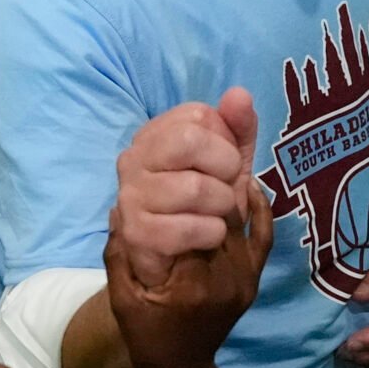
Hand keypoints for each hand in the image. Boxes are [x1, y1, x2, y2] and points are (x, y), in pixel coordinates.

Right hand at [106, 166, 270, 367]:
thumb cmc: (146, 336)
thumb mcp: (121, 300)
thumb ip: (120, 256)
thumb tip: (119, 207)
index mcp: (191, 282)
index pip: (193, 221)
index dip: (187, 185)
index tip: (176, 158)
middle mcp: (226, 276)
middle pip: (224, 211)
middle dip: (214, 173)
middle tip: (205, 139)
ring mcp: (245, 277)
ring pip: (243, 218)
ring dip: (233, 182)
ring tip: (223, 148)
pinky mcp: (254, 277)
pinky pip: (262, 235)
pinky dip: (258, 206)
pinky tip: (247, 181)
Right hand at [111, 88, 258, 287]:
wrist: (183, 272)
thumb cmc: (207, 211)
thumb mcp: (230, 167)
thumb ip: (238, 130)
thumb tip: (239, 94)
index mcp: (155, 135)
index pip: (200, 115)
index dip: (225, 142)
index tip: (222, 167)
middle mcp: (133, 158)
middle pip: (189, 141)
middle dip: (223, 170)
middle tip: (222, 193)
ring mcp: (129, 195)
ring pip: (193, 187)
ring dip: (220, 208)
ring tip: (214, 219)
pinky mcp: (133, 233)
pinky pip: (186, 227)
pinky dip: (210, 235)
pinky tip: (204, 239)